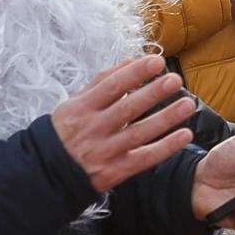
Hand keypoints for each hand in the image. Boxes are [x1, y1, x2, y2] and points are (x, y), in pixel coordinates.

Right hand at [50, 56, 196, 192]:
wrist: (47, 173)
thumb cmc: (65, 132)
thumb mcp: (74, 103)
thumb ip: (102, 82)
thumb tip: (129, 61)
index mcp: (82, 108)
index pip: (112, 86)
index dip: (135, 73)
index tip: (157, 61)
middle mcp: (93, 129)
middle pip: (127, 108)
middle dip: (153, 93)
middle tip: (175, 80)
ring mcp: (104, 151)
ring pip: (139, 133)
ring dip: (166, 118)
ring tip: (188, 104)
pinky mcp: (114, 171)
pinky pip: (144, 158)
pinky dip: (166, 147)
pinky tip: (185, 135)